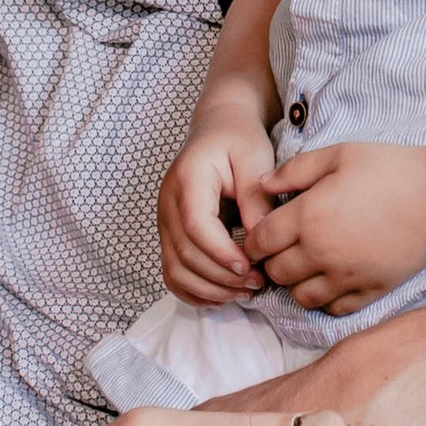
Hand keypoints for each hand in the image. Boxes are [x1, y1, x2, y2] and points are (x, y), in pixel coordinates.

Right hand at [161, 109, 281, 301]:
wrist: (218, 129)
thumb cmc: (238, 140)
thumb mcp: (255, 158)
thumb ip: (255, 197)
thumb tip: (259, 240)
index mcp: (188, 179)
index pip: (197, 226)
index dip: (221, 253)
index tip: (250, 267)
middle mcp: (168, 203)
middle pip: (185, 254)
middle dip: (222, 277)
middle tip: (259, 284)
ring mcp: (165, 221)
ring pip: (175, 269)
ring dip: (209, 289)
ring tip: (245, 293)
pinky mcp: (171, 234)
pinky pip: (173, 272)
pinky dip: (194, 291)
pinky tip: (223, 296)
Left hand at [243, 138, 425, 313]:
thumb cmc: (389, 169)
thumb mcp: (338, 154)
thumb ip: (294, 170)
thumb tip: (262, 184)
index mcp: (308, 217)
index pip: (259, 242)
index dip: (252, 241)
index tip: (259, 237)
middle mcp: (320, 253)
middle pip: (276, 273)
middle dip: (272, 262)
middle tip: (282, 249)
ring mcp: (345, 277)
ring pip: (300, 297)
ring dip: (295, 284)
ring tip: (305, 267)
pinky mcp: (369, 291)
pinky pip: (333, 309)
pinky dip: (325, 300)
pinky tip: (330, 281)